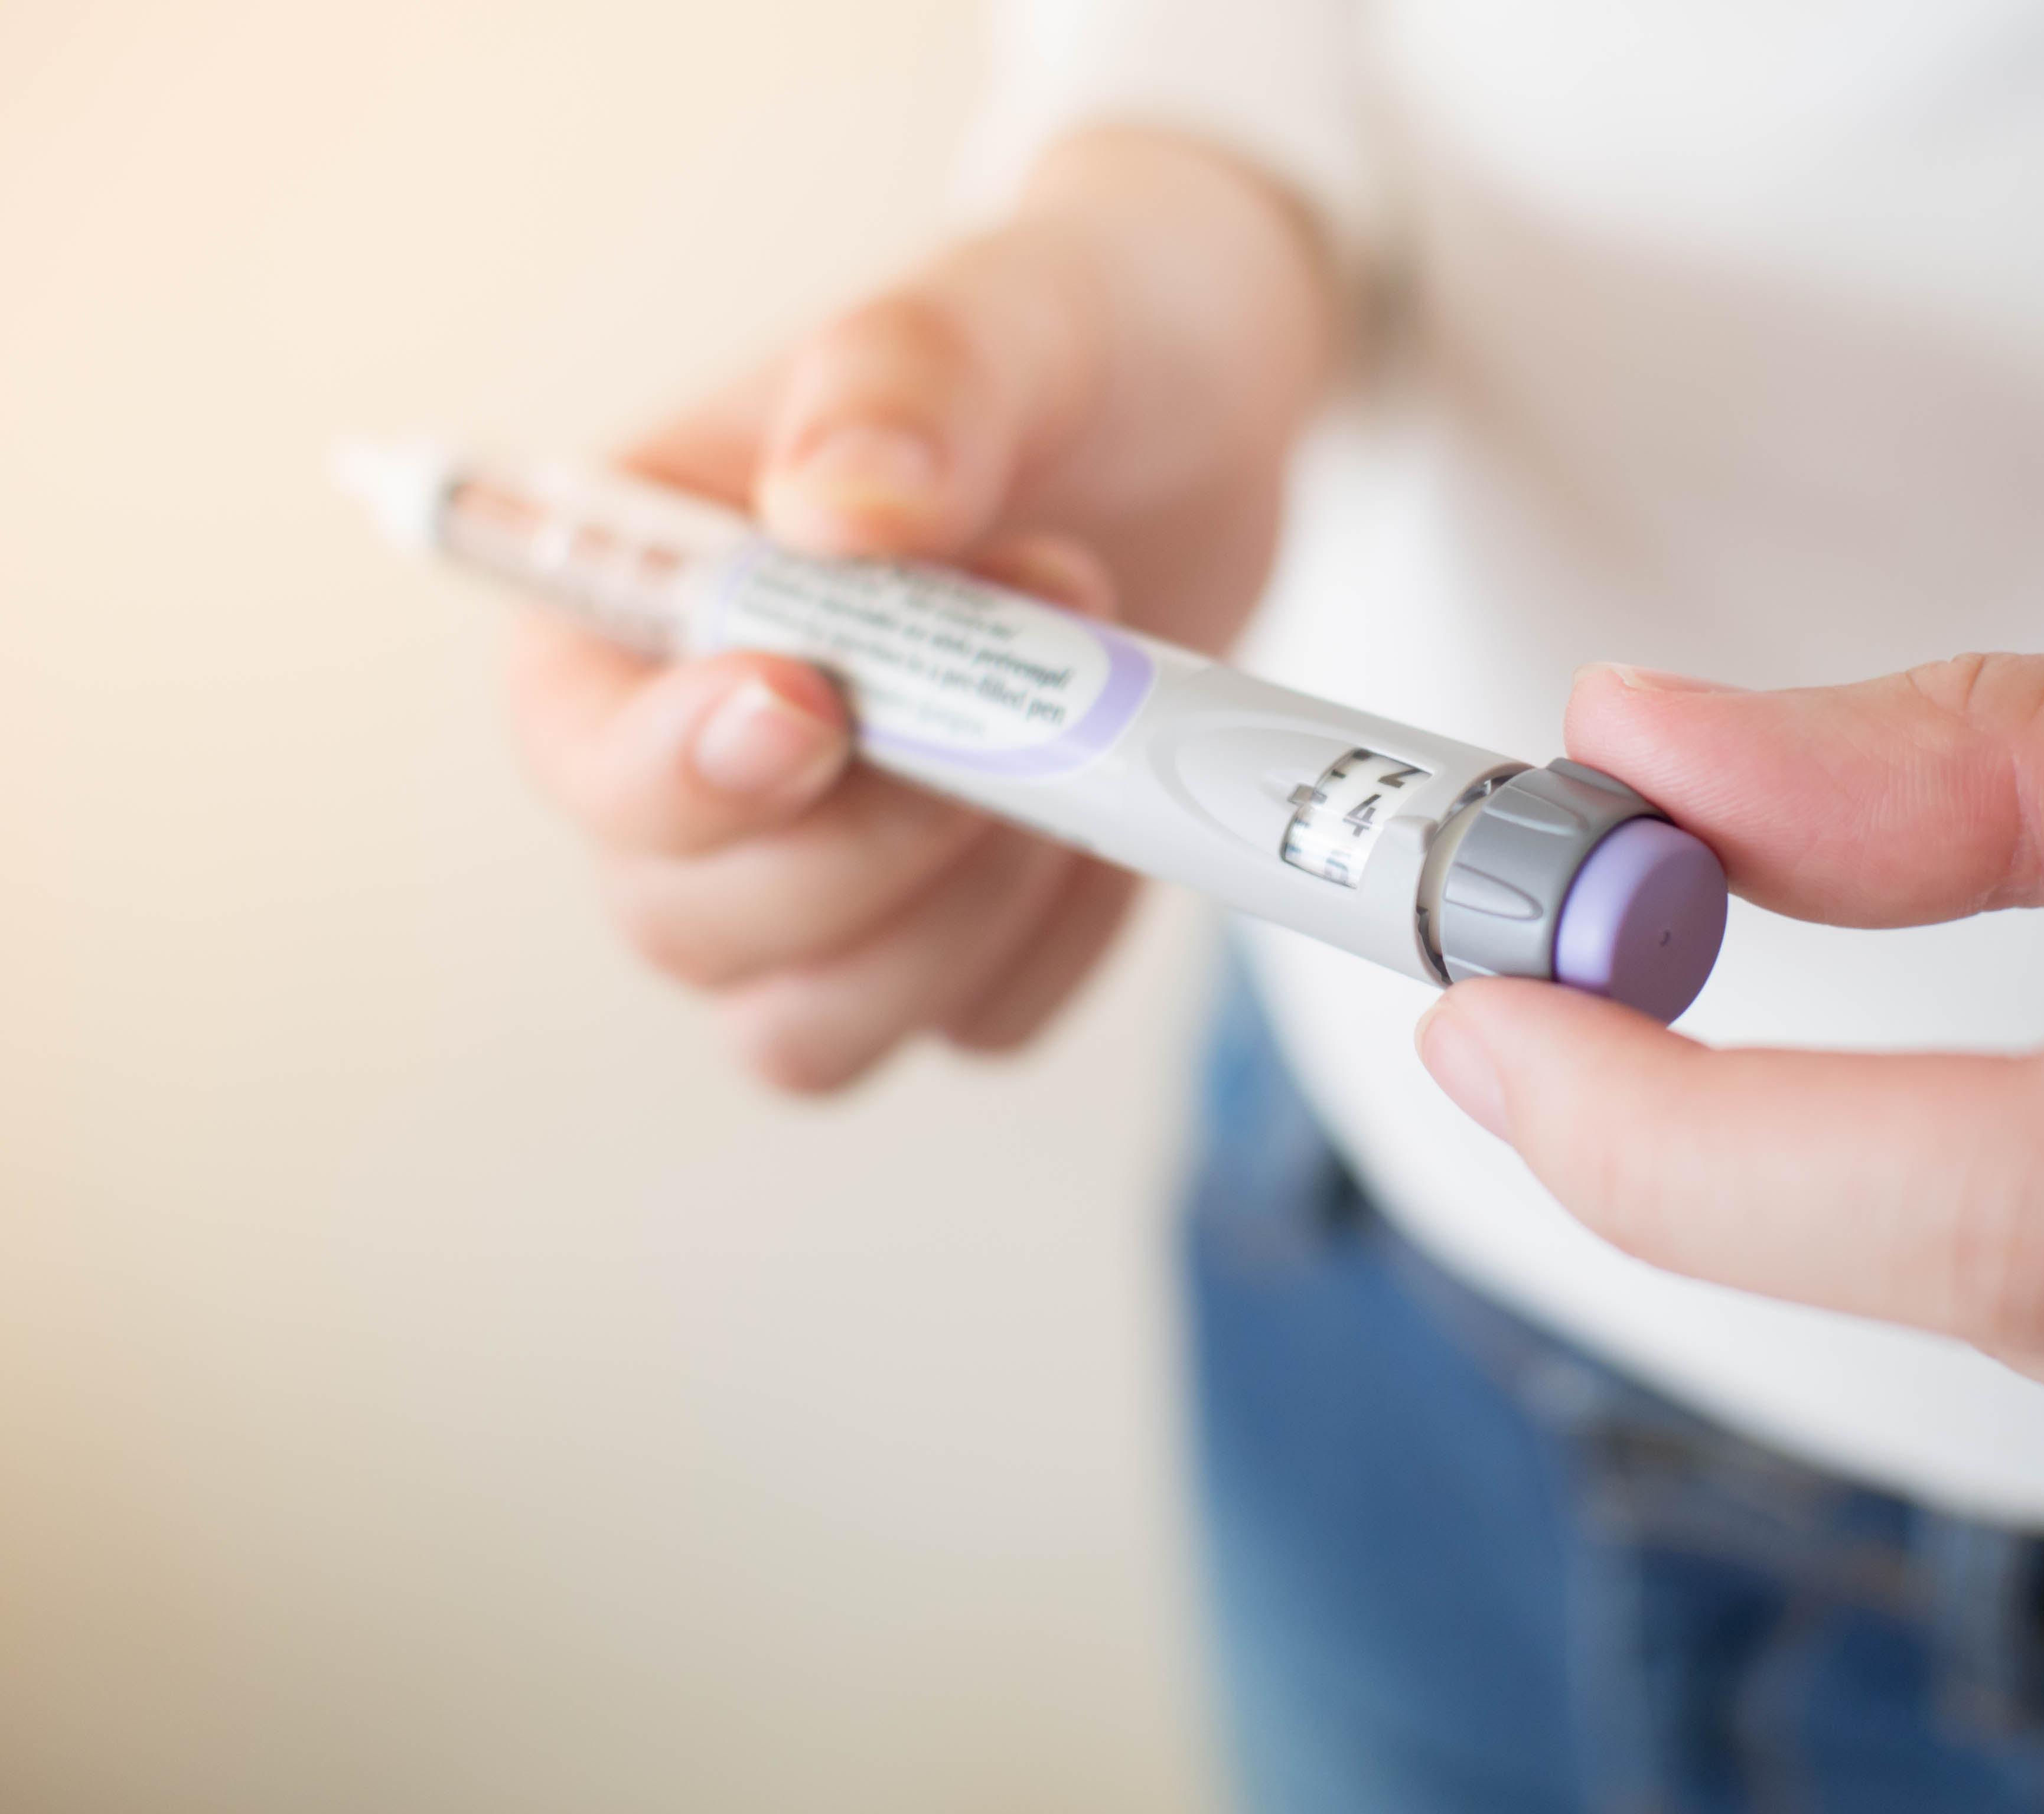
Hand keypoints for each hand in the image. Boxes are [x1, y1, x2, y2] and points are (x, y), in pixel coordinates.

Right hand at [504, 131, 1334, 1088]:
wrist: (1209, 411)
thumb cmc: (1067, 340)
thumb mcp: (999, 311)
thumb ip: (903, 384)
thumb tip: (835, 511)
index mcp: (632, 605)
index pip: (581, 757)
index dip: (680, 773)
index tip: (820, 705)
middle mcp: (696, 767)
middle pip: (687, 928)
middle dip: (875, 841)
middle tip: (1038, 637)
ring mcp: (824, 873)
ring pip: (811, 1028)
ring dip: (962, 919)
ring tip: (1082, 733)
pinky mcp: (955, 929)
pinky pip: (982, 1025)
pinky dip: (1062, 939)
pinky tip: (1114, 798)